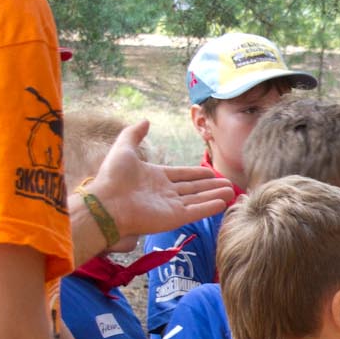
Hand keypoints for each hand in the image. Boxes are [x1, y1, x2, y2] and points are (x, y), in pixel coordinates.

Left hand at [89, 122, 233, 248]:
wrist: (107, 203)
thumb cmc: (113, 177)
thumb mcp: (124, 148)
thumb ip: (134, 134)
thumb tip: (145, 120)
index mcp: (155, 177)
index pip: (182, 175)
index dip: (197, 174)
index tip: (211, 172)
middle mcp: (165, 192)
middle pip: (194, 188)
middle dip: (211, 186)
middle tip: (228, 184)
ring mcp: (170, 206)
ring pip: (198, 199)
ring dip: (215, 196)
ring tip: (231, 192)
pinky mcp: (174, 218)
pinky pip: (196, 211)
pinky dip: (210, 207)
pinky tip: (224, 202)